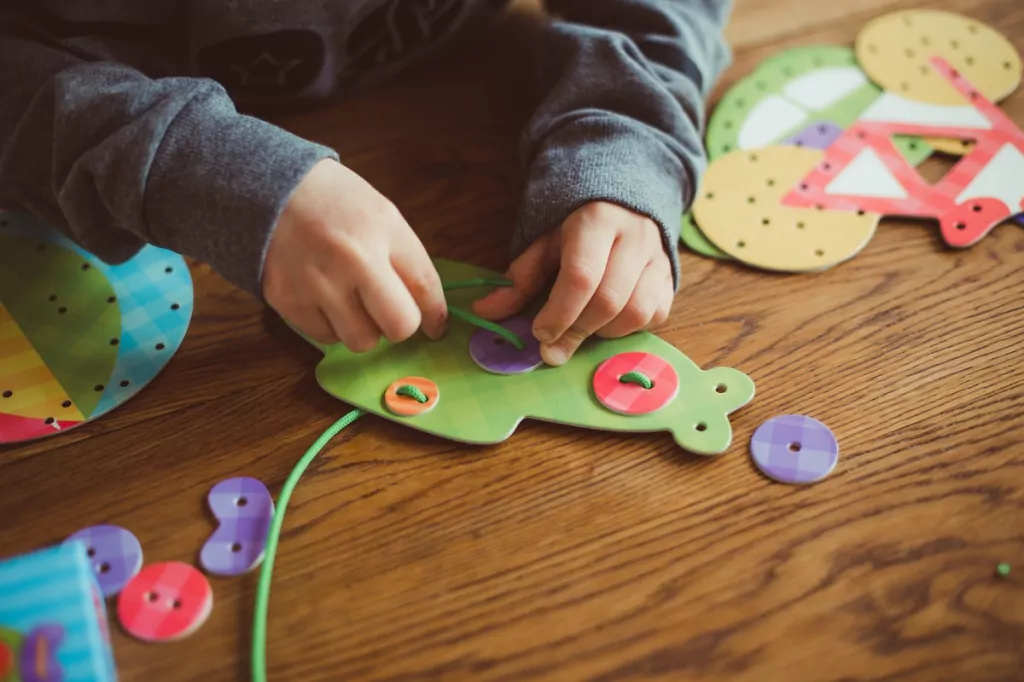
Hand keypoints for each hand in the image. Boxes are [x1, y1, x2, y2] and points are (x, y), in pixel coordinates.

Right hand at [262, 159, 446, 349]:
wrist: (266, 190)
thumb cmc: (334, 202)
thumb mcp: (382, 215)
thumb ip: (407, 260)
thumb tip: (429, 313)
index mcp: (382, 229)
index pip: (425, 286)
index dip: (436, 315)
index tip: (435, 326)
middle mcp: (352, 259)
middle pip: (399, 326)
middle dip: (399, 325)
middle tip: (387, 312)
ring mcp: (317, 283)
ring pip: (361, 340)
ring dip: (363, 328)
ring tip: (351, 301)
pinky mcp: (287, 301)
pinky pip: (325, 338)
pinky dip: (331, 326)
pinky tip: (323, 298)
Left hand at [473, 201, 673, 365]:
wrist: (625, 203)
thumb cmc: (578, 229)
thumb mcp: (545, 244)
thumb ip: (519, 279)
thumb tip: (484, 312)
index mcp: (596, 221)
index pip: (581, 276)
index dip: (559, 313)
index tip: (539, 334)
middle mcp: (634, 237)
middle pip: (609, 299)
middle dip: (576, 331)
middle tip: (552, 348)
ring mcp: (658, 258)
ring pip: (635, 312)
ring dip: (602, 333)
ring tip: (580, 330)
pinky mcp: (671, 278)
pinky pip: (654, 316)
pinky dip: (627, 330)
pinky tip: (606, 324)